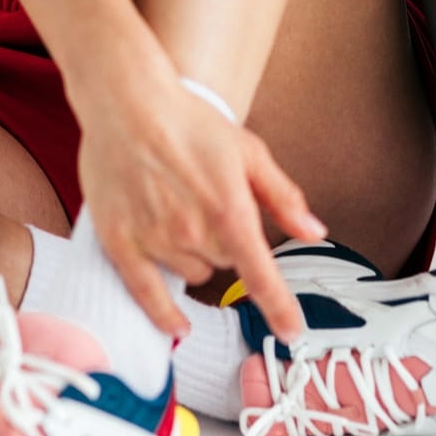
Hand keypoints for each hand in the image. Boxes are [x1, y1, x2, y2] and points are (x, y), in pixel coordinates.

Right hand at [73, 68, 325, 347]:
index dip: (279, 307)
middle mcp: (193, 231)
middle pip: (226, 264)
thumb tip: (314, 231)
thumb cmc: (189, 121)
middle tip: (210, 203)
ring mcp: (155, 240)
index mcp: (230, 209)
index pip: (260, 275)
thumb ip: (283, 197)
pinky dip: (164, 312)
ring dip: (196, 255)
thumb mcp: (249, 151)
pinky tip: (177, 325)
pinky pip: (147, 294)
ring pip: (193, 272)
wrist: (127, 102)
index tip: (292, 332)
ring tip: (179, 212)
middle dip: (227, 243)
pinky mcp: (120, 243)